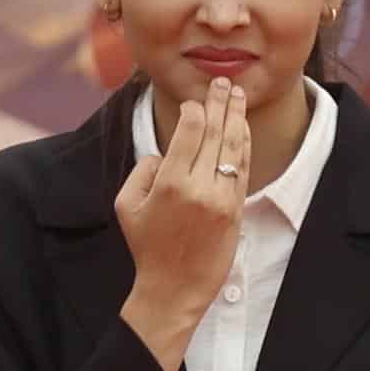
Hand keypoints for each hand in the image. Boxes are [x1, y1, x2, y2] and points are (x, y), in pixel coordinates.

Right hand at [116, 78, 250, 370]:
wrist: (174, 289)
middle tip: (223, 82)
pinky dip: (243, 145)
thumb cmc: (146, 246)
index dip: (195, 109)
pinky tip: (243, 129)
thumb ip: (142, 169)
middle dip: (220, 102)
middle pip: (215, 133)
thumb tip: (165, 150)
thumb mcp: (126, 205)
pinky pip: (241, 170)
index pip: (190, 130)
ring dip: (237, 118)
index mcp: (169, 182)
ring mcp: (221, 199)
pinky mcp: (235, 211)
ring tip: (237, 96)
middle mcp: (199, 187)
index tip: (195, 101)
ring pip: (233, 148)